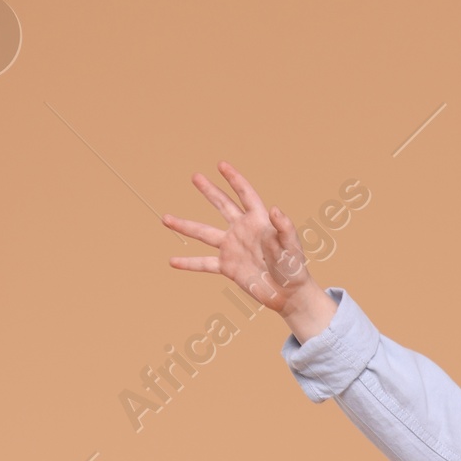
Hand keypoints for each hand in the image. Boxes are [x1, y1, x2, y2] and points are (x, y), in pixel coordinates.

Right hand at [164, 160, 335, 341]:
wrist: (289, 295)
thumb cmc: (294, 268)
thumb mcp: (292, 247)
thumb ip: (284, 228)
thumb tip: (275, 208)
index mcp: (259, 221)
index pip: (245, 195)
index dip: (234, 179)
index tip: (221, 165)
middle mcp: (242, 231)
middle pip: (222, 205)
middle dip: (209, 191)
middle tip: (195, 176)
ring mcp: (233, 248)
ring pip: (204, 233)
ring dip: (185, 226)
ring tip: (165, 218)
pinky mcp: (228, 267)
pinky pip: (204, 263)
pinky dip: (188, 263)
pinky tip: (172, 261)